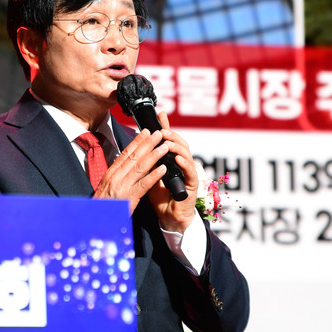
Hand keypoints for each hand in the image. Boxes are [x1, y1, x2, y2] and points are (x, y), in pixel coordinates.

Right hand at [92, 129, 168, 212]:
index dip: (137, 142)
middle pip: (134, 157)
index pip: (126, 154)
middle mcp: (116, 177)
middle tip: (159, 133)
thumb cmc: (104, 205)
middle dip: (148, 143)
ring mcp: (122, 187)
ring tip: (165, 147)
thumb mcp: (108, 187)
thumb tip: (127, 165)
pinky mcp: (129, 198)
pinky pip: (143, 185)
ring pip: (140, 167)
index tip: (146, 132)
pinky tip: (163, 169)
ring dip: (154, 155)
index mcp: (111, 174)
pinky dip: (154, 176)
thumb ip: (118, 176)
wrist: (95, 220)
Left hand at [147, 111, 198, 232]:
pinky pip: (190, 172)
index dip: (166, 127)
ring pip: (186, 154)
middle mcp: (183, 164)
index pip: (170, 140)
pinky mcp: (192, 185)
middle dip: (171, 133)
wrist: (170, 217)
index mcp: (173, 160)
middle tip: (162, 128)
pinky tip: (177, 158)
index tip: (160, 114)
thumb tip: (139, 145)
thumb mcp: (151, 174)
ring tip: (167, 140)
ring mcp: (189, 173)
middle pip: (180, 143)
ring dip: (177, 146)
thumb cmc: (161, 196)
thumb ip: (148, 161)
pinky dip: (184, 164)